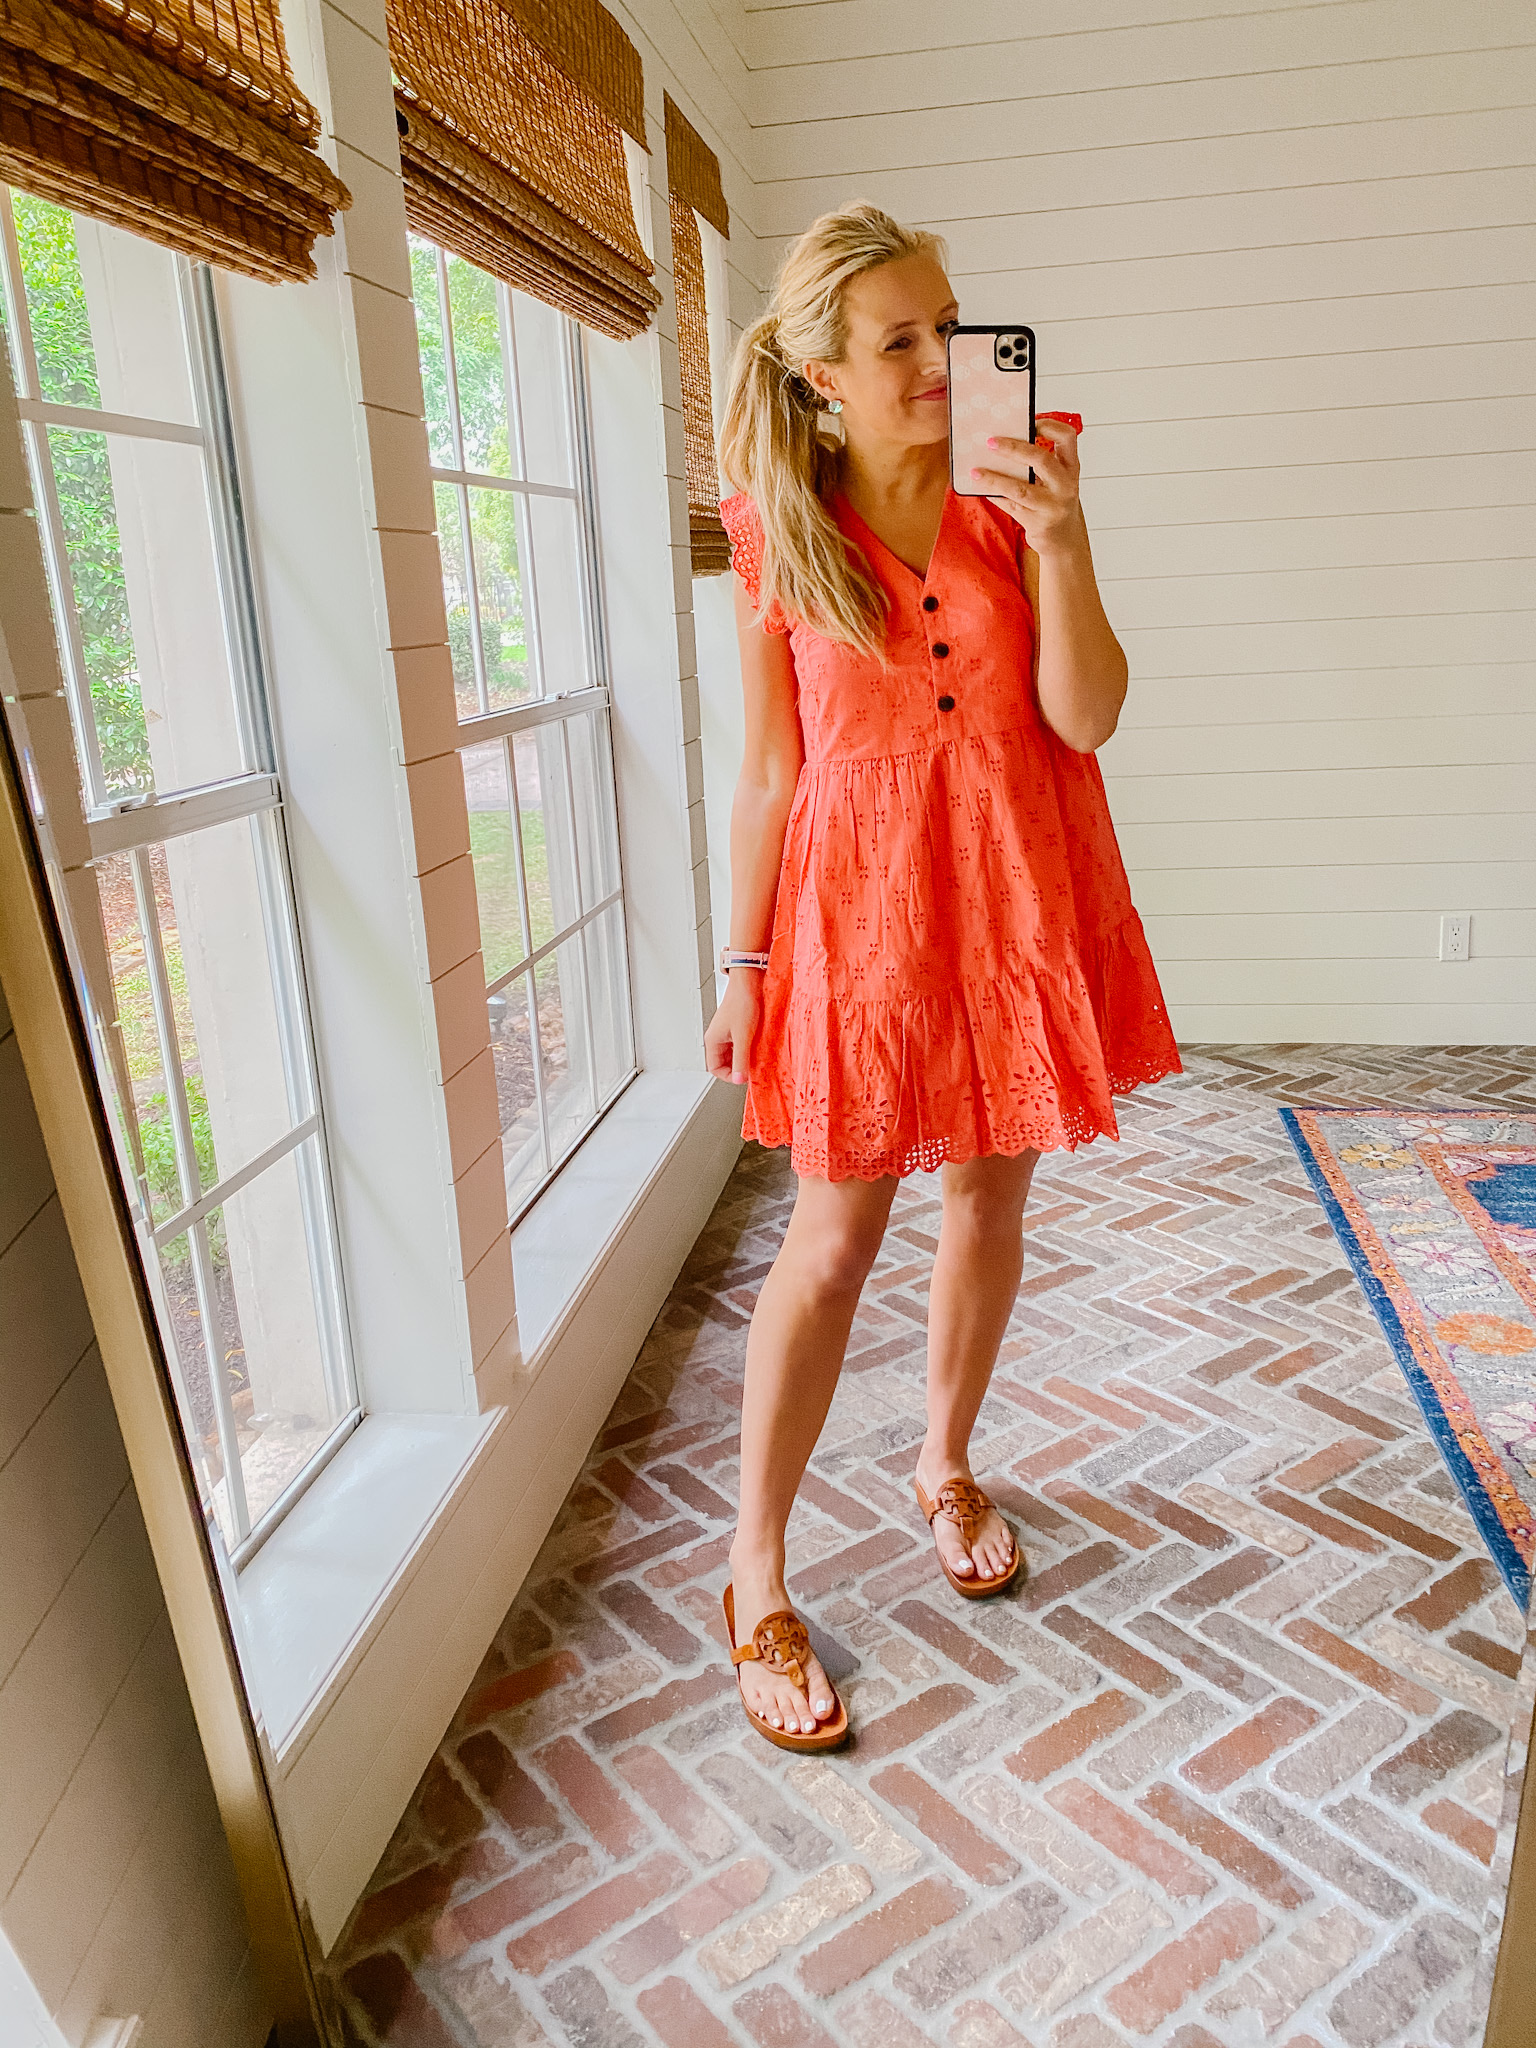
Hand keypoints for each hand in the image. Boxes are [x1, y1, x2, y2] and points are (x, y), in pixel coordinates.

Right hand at [704, 972, 762, 1084]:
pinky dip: (747, 1049)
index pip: (714, 1068)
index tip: (743, 1077)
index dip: (729, 1076)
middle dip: (737, 1067)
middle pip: (723, 1063)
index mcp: (713, 1040)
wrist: (749, 983)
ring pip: (732, 1054)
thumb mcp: (743, 1036)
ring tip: (755, 1056)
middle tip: (751, 1068)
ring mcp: (726, 1033)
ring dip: (743, 1058)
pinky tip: (757, 1046)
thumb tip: (739, 1079)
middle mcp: (717, 1037)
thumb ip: (740, 1059)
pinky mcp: (736, 1028)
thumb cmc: (743, 1003)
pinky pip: (739, 1045)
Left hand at [969, 415, 1083, 555]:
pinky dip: (994, 496)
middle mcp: (1066, 485)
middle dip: (1013, 448)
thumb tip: (1003, 441)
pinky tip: (981, 488)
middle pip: (1041, 459)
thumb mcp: (1056, 479)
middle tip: (991, 442)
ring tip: (976, 472)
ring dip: (994, 479)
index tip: (1029, 421)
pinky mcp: (1038, 523)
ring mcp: (1053, 505)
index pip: (1067, 437)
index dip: (1048, 426)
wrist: (1064, 540)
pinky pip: (1010, 506)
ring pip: (1020, 488)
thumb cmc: (1054, 501)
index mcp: (1071, 467)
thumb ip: (1040, 461)